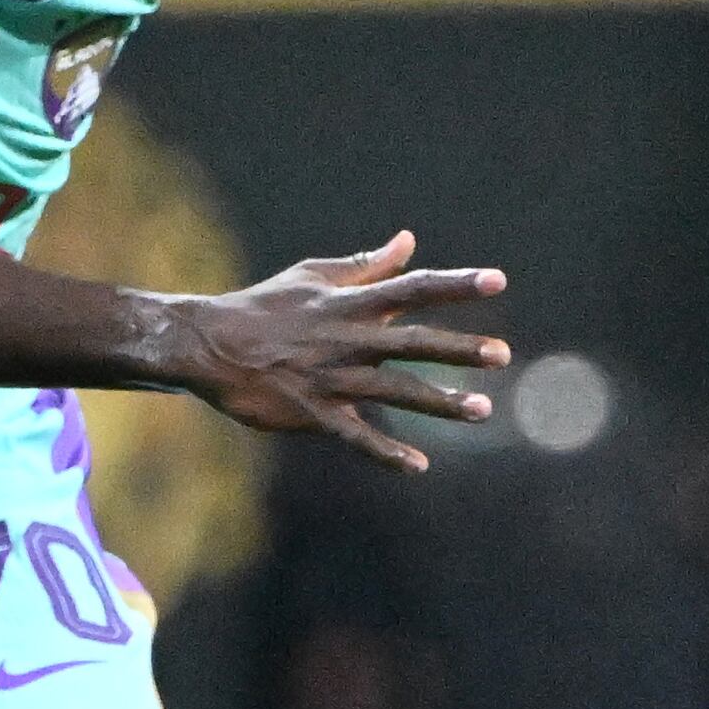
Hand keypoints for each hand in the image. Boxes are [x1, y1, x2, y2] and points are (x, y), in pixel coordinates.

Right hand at [173, 231, 508, 472]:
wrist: (207, 344)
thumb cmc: (263, 307)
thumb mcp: (313, 277)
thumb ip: (365, 266)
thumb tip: (408, 241)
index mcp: (348, 304)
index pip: (412, 288)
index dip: (455, 285)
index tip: (498, 282)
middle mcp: (346, 340)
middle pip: (413, 343)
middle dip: (458, 349)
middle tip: (501, 355)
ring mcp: (329, 378)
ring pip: (394, 392)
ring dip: (439, 403)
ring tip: (481, 410)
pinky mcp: (310, 412)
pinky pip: (355, 437)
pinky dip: (386, 454)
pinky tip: (418, 467)